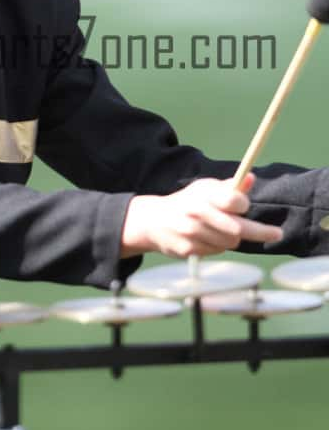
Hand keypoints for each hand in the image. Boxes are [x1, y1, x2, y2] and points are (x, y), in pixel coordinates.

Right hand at [121, 172, 282, 258]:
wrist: (152, 221)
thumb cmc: (187, 202)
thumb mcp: (205, 189)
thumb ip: (229, 187)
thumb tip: (251, 177)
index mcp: (202, 194)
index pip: (233, 200)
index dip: (243, 204)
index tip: (246, 206)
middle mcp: (197, 212)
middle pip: (239, 228)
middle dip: (260, 231)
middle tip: (277, 233)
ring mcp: (191, 232)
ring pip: (230, 243)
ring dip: (233, 239)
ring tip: (222, 231)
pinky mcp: (188, 249)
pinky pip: (216, 252)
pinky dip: (218, 247)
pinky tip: (207, 238)